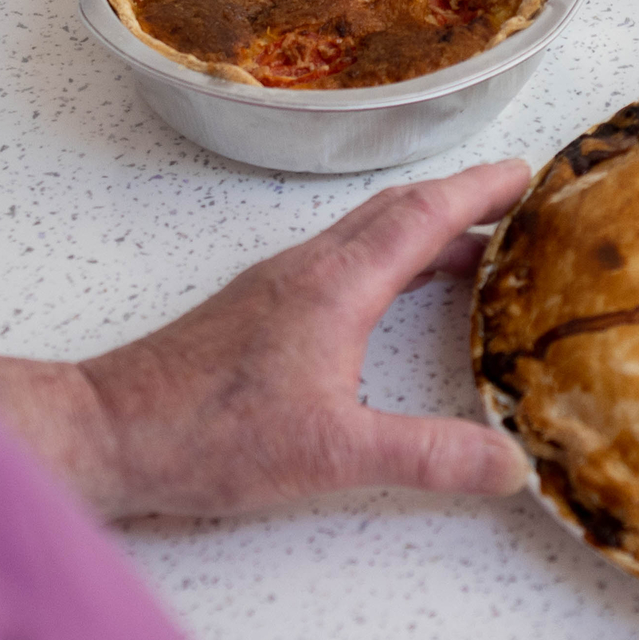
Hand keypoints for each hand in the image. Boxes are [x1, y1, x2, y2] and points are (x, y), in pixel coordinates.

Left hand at [0, 160, 533, 520]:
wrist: (108, 431)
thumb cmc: (208, 435)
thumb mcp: (334, 456)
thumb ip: (427, 459)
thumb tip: (510, 466)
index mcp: (335, 285)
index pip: (423, 216)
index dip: (480, 190)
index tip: (530, 174)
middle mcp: (307, 270)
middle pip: (397, 212)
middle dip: (461, 202)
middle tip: (516, 205)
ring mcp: (277, 287)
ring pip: (365, 236)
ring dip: (423, 231)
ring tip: (475, 253)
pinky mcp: (256, 310)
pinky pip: (340, 262)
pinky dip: (385, 260)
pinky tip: (392, 298)